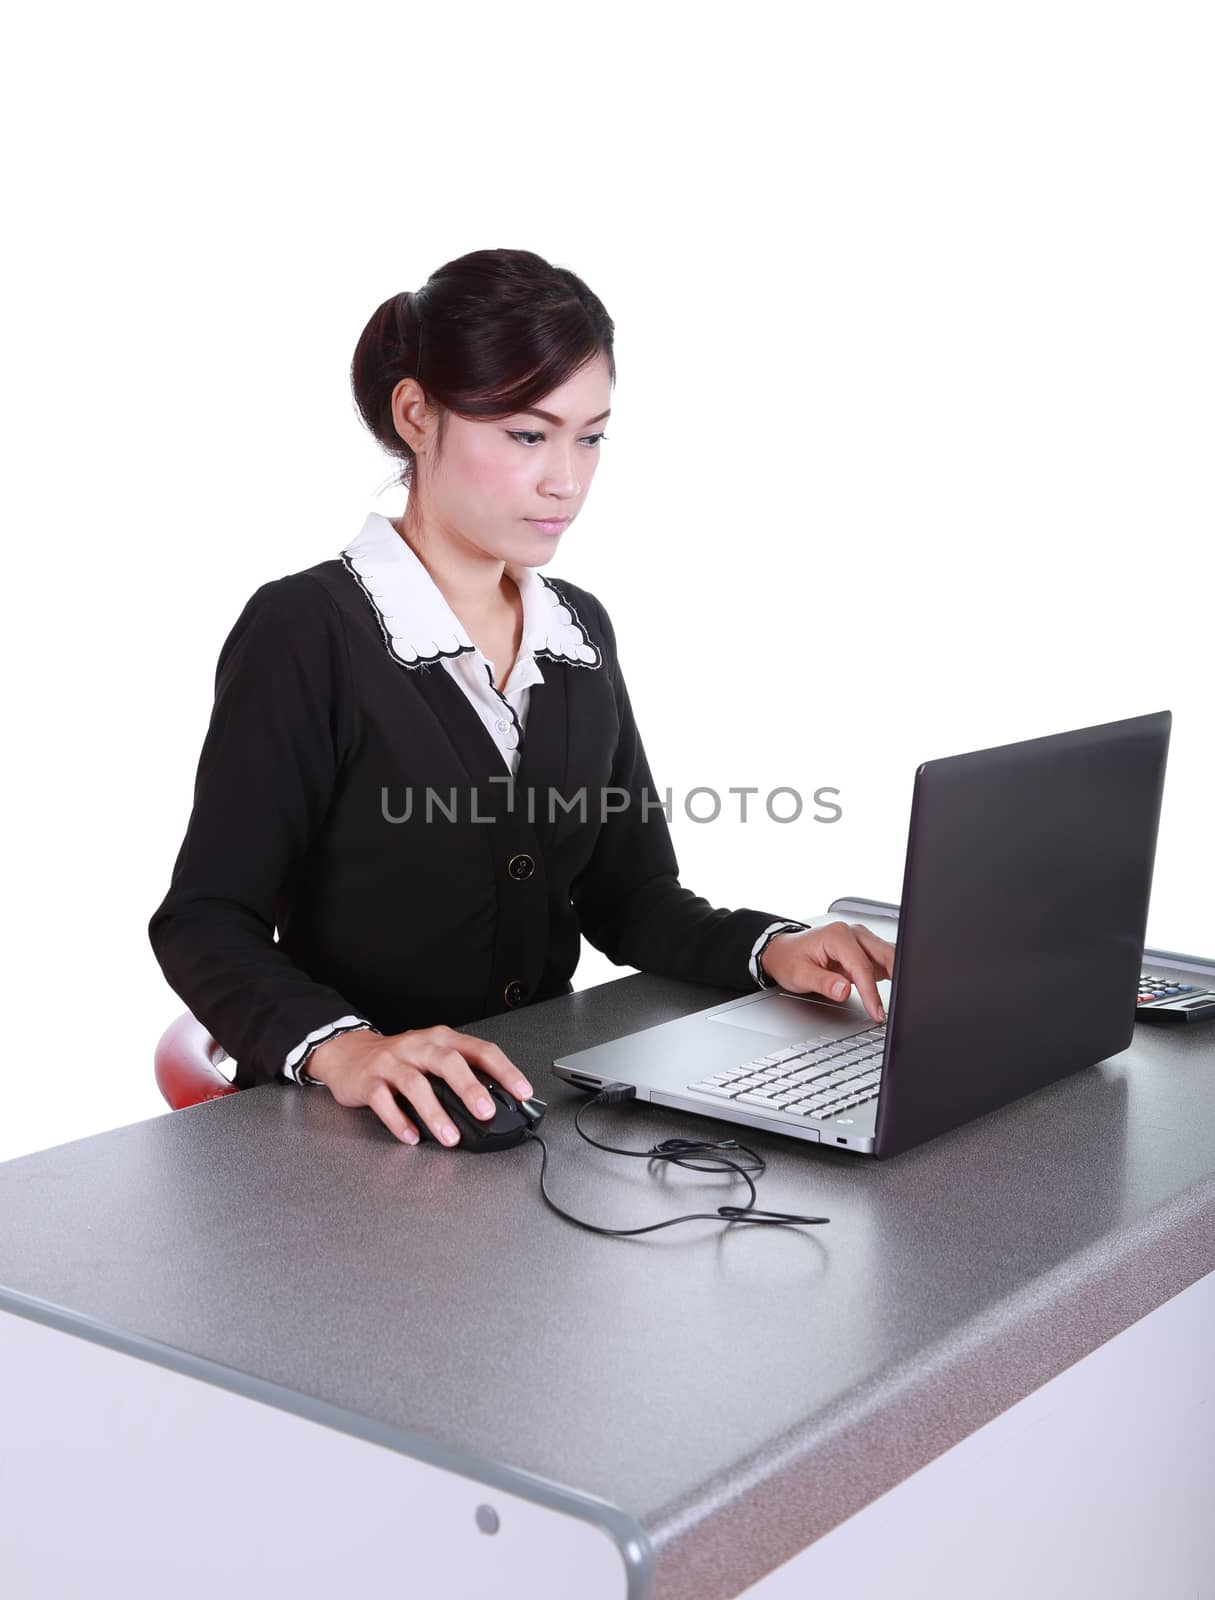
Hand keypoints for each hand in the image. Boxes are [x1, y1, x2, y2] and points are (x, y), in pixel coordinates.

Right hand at [304, 1025, 534, 1146]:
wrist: (348, 1052)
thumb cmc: (399, 1058)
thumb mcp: (432, 1057)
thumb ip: (460, 1074)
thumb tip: (496, 1104)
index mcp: (441, 1039)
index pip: (480, 1050)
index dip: (504, 1070)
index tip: (522, 1091)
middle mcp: (418, 1046)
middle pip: (448, 1062)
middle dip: (470, 1088)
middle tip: (486, 1113)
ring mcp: (391, 1063)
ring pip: (416, 1084)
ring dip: (435, 1113)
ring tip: (450, 1137)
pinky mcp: (368, 1081)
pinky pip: (383, 1101)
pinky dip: (398, 1121)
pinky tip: (411, 1136)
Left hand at [760, 921, 895, 1021]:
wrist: (784, 951)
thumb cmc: (790, 959)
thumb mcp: (800, 975)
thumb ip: (823, 983)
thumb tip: (844, 990)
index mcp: (837, 936)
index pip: (862, 966)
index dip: (871, 992)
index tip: (877, 1012)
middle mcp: (853, 933)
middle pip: (885, 955)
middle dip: (897, 979)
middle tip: (899, 1006)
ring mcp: (861, 940)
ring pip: (889, 955)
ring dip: (897, 975)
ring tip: (902, 1000)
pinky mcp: (865, 949)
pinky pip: (884, 960)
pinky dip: (892, 974)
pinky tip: (897, 989)